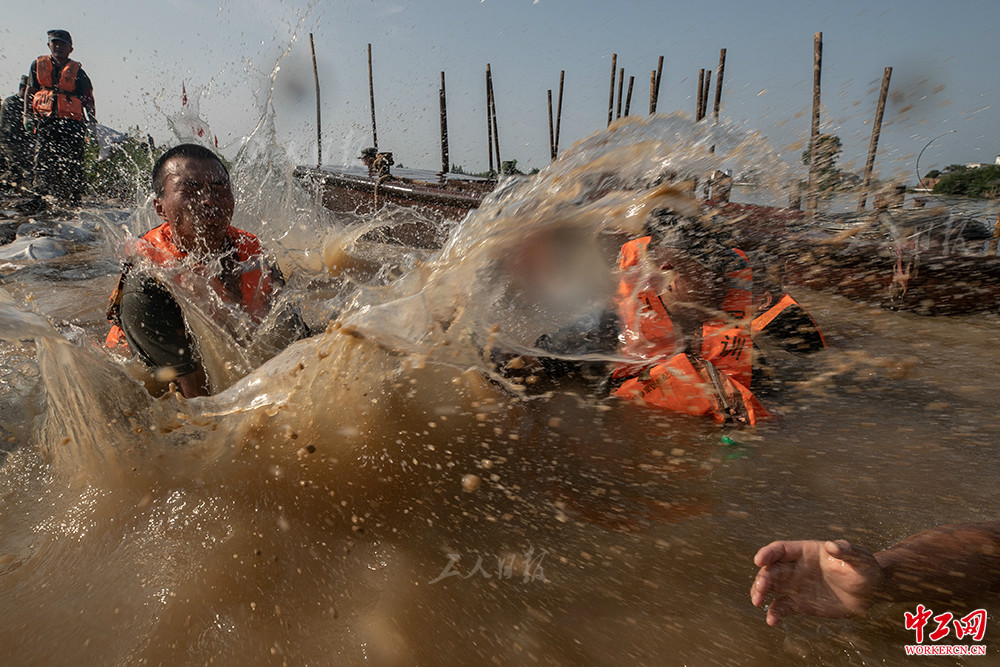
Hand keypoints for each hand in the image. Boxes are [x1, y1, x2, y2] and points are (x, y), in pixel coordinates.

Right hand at [751, 539, 883, 625]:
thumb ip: (846, 550)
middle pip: (771, 570)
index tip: (758, 561)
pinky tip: (771, 620)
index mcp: (806, 552)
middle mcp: (796, 567)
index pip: (781, 550)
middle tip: (760, 590)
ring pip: (771, 587)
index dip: (768, 553)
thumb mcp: (859, 558)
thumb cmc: (865, 568)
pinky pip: (782, 607)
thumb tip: (832, 546)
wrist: (871, 591)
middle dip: (762, 578)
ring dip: (760, 592)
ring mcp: (797, 585)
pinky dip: (774, 613)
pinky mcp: (801, 603)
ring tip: (757, 602)